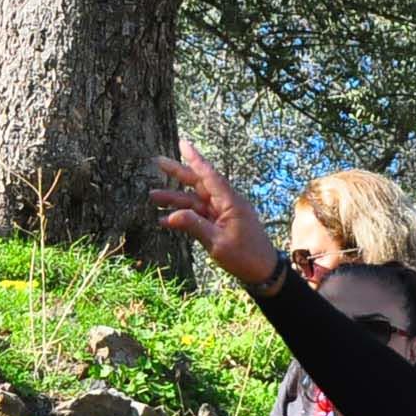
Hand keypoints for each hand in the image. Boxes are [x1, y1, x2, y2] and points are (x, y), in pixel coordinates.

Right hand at [151, 137, 284, 288]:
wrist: (263, 272)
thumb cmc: (245, 257)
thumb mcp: (218, 243)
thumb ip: (194, 226)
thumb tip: (170, 215)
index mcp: (230, 202)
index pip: (209, 176)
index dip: (195, 159)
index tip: (183, 144)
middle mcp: (226, 203)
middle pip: (198, 184)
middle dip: (178, 174)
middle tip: (158, 162)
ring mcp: (222, 214)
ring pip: (195, 201)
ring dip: (175, 199)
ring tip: (152, 197)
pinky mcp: (219, 225)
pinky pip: (198, 216)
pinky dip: (183, 217)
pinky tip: (164, 219)